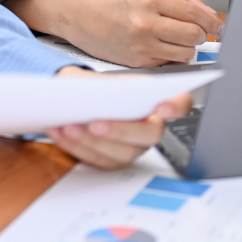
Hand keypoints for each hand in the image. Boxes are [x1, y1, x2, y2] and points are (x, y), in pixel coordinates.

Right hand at [7, 0, 222, 67]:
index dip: (211, 20)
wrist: (75, 12)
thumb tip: (207, 12)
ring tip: (172, 38)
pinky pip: (167, 64)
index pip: (194, 13)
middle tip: (191, 29)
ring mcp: (140, 45)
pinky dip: (168, 57)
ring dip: (185, 47)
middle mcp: (144, 23)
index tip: (218, 25)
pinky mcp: (135, 62)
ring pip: (184, 53)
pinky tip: (156, 46)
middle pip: (193, 35)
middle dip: (198, 33)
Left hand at [47, 79, 192, 168]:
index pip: (180, 104)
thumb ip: (109, 87)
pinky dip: (76, 147)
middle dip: (120, 130)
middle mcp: (150, 128)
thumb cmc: (97, 89)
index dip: (177, 106)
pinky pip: (98, 160)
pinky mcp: (113, 161)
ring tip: (68, 127)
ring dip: (91, 141)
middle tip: (95, 123)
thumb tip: (101, 94)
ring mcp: (134, 148)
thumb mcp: (104, 80)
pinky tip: (60, 133)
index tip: (163, 107)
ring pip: (121, 152)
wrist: (77, 99)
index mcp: (155, 101)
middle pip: (149, 134)